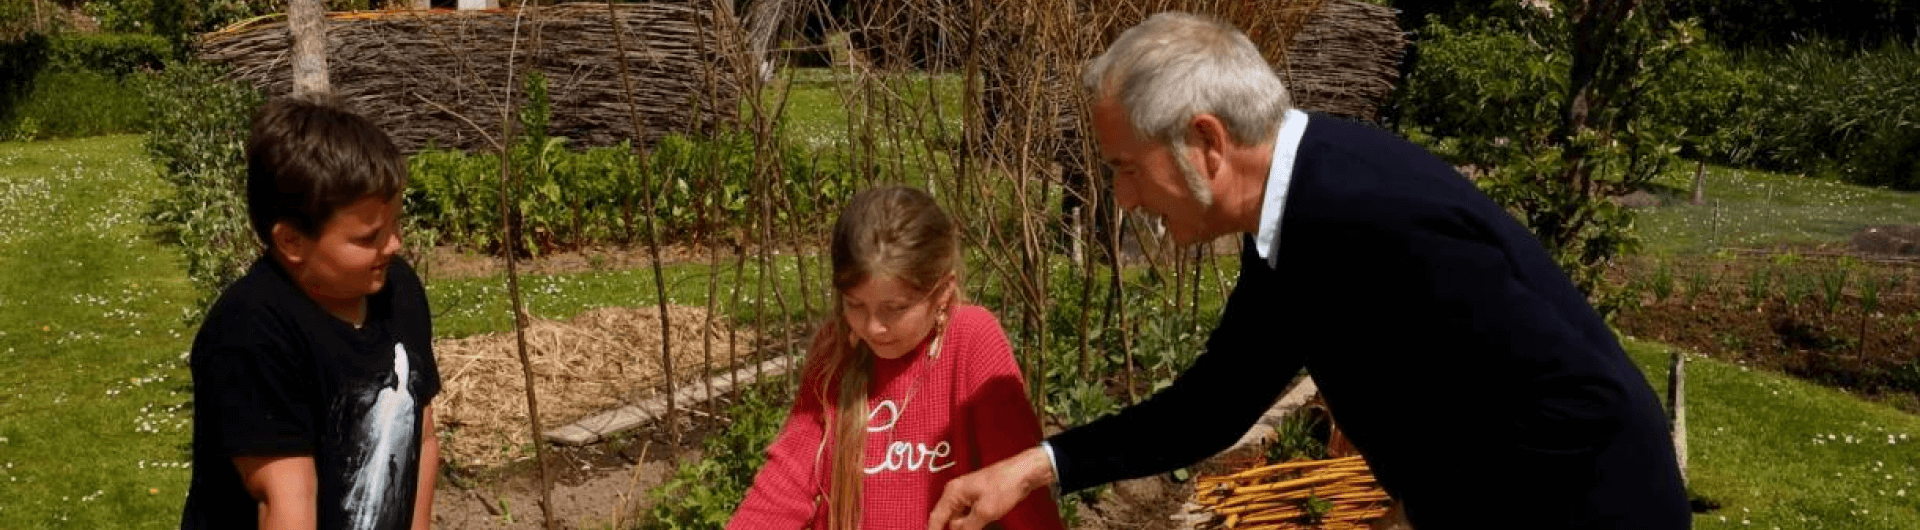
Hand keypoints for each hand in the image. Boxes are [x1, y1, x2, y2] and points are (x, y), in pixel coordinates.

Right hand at [927, 447, 1052, 529]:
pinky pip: (969, 516)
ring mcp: (967, 495)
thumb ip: (966, 527)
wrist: (1024, 472)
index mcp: (952, 493)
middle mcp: (956, 493)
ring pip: (960, 520)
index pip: (935, 518)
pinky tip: (982, 525)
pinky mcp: (977, 498)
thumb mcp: (984, 512)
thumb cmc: (1004, 487)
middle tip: (975, 527)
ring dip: (966, 528)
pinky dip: (973, 524)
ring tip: (983, 521)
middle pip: (948, 520)